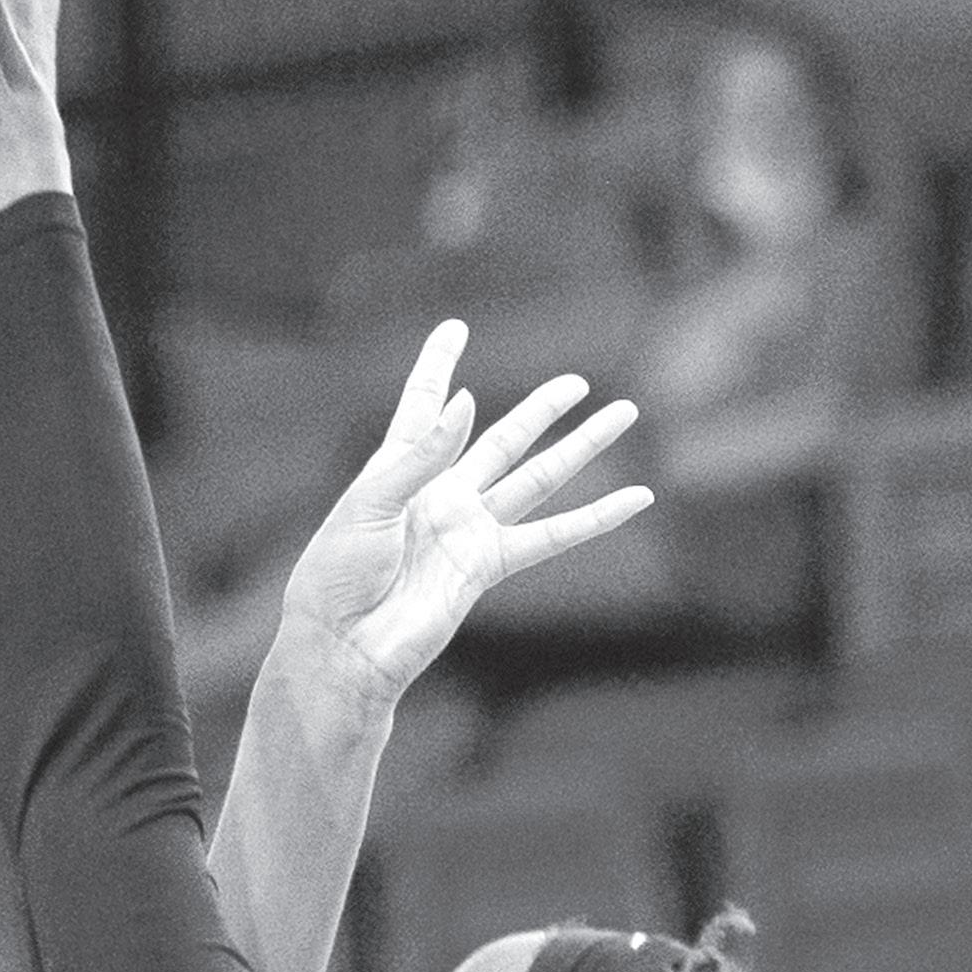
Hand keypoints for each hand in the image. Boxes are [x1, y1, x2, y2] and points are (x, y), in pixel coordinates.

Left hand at [276, 322, 654, 693]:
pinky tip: (636, 499)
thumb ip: (423, 454)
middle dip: (542, 409)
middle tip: (578, 381)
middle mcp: (442, 493)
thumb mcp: (369, 502)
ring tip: (623, 415)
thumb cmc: (336, 573)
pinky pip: (554, 537)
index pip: (424, 403)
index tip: (454, 327)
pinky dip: (597, 518)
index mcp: (400, 467)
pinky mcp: (489, 565)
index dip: (438, 364)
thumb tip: (470, 402)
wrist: (344, 644)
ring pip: (538, 478)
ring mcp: (470, 529)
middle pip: (502, 439)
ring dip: (581, 448)